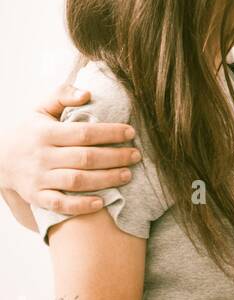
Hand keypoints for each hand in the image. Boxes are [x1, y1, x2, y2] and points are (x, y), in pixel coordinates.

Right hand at [0, 85, 138, 213]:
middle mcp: (42, 156)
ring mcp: (39, 178)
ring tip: (128, 175)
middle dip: (115, 157)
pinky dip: (80, 206)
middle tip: (136, 156)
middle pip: (85, 158)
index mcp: (45, 133)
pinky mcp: (37, 197)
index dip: (110, 133)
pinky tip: (101, 203)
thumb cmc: (31, 132)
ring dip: (105, 179)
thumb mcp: (41, 109)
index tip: (131, 133)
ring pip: (77, 181)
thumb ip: (62, 95)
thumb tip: (88, 93)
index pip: (83, 133)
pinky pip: (60, 204)